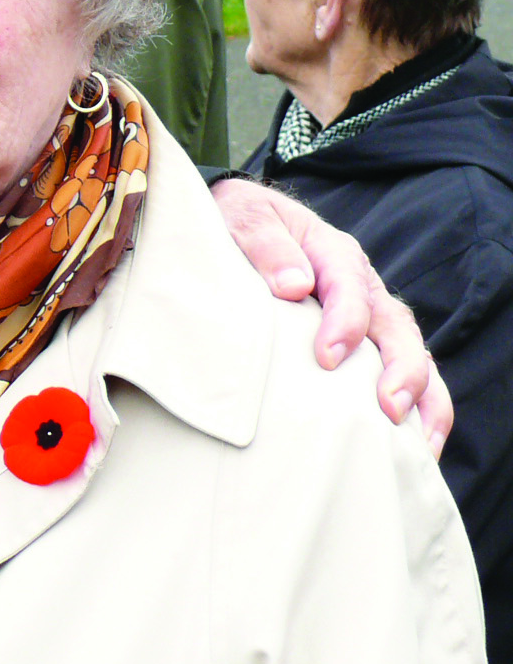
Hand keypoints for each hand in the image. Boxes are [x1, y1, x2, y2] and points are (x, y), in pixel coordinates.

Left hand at [212, 177, 450, 454]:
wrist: (241, 221)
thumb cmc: (240, 221)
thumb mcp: (245, 217)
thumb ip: (266, 245)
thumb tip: (294, 286)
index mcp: (331, 251)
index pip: (348, 285)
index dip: (344, 322)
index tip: (327, 357)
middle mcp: (361, 283)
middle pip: (395, 324)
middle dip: (401, 368)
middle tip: (388, 408)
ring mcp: (371, 312)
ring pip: (412, 351)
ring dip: (423, 396)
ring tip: (419, 443)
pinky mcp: (368, 339)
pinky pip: (405, 369)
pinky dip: (422, 405)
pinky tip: (418, 446)